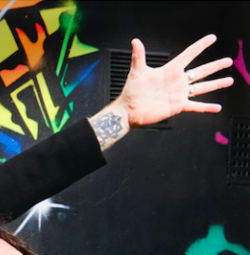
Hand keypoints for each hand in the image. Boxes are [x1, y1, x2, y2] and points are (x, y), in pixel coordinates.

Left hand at [118, 34, 233, 128]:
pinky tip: (217, 107)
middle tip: (228, 61)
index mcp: (170, 70)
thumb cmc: (131, 92)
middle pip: (201, 71)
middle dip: (215, 66)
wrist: (128, 111)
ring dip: (216, 84)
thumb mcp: (137, 72)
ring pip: (202, 87)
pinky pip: (195, 106)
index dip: (201, 46)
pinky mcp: (177, 106)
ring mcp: (179, 94)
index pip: (189, 54)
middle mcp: (177, 81)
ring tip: (229, 80)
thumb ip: (138, 56)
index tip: (212, 38)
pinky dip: (206, 107)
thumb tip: (135, 41)